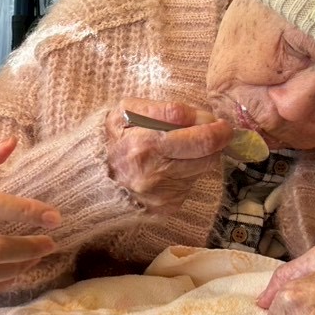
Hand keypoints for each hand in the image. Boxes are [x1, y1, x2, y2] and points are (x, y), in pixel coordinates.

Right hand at [104, 98, 233, 213]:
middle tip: (222, 130)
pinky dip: (187, 172)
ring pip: (203, 166)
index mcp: (142, 144)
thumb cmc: (111, 141)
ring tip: (186, 148)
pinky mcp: (168, 205)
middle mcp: (153, 170)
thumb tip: (198, 115)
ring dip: (203, 155)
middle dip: (219, 136)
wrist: (92, 181)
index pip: (191, 128)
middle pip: (205, 149)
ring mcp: (162, 191)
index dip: (208, 119)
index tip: (216, 118)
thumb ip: (160, 109)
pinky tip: (171, 167)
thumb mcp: (124, 113)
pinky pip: (191, 183)